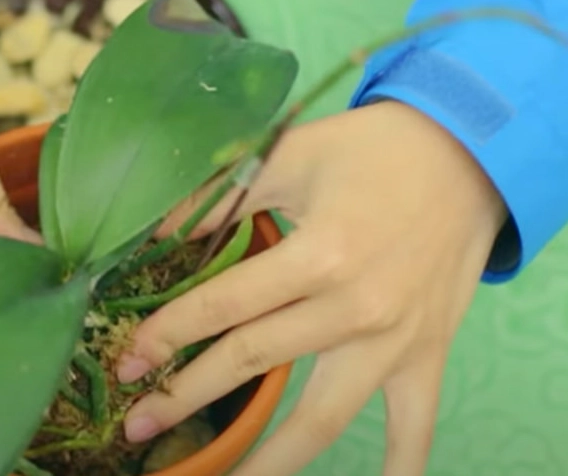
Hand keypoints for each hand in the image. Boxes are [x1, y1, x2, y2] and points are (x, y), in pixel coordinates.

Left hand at [115, 100, 506, 474]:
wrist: (468, 155)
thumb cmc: (369, 150)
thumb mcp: (289, 155)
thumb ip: (220, 197)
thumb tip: (153, 235)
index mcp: (320, 254)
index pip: (224, 306)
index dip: (168, 335)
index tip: (127, 361)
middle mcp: (357, 308)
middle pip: (254, 362)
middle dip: (186, 396)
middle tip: (137, 424)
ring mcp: (395, 341)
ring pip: (321, 418)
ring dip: (266, 458)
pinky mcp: (427, 356)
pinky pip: (413, 427)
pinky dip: (398, 469)